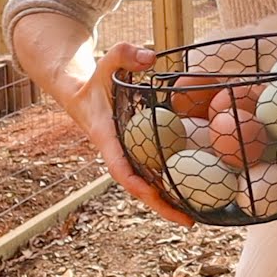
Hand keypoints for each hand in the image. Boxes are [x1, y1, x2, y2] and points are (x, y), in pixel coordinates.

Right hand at [64, 42, 194, 225]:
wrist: (78, 91)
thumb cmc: (95, 78)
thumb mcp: (106, 60)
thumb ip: (124, 54)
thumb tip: (150, 58)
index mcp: (108, 138)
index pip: (121, 167)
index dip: (137, 184)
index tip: (154, 197)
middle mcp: (118, 152)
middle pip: (139, 188)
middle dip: (161, 206)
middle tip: (189, 222)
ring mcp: (128, 154)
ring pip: (147, 185)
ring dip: (168, 202)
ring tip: (198, 217)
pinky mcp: (136, 152)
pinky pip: (153, 172)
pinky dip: (170, 184)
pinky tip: (194, 192)